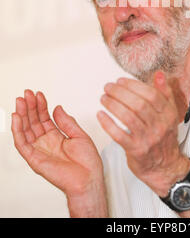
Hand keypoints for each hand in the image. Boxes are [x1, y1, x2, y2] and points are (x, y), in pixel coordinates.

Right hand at [11, 90, 107, 216]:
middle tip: (27, 93)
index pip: (44, 118)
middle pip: (33, 122)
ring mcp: (39, 150)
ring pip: (25, 130)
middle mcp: (46, 143)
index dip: (41, 106)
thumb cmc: (88, 162)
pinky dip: (17, 130)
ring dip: (22, 115)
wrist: (89, 179)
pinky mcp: (34, 159)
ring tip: (21, 101)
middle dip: (30, 107)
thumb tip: (57, 108)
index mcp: (56, 137)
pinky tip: (17, 117)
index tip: (39, 94)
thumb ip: (67, 121)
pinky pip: (22, 144)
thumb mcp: (79, 135)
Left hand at [97, 72, 189, 196]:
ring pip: (128, 117)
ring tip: (103, 98)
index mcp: (168, 114)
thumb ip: (164, 93)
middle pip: (138, 104)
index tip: (120, 80)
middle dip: (120, 93)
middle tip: (108, 87)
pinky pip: (119, 135)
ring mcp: (148, 139)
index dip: (133, 85)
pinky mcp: (136, 150)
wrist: (165, 167)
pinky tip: (101, 115)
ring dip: (113, 105)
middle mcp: (160, 126)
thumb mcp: (169, 114)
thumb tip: (159, 75)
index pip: (151, 94)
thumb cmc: (163, 138)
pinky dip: (108, 124)